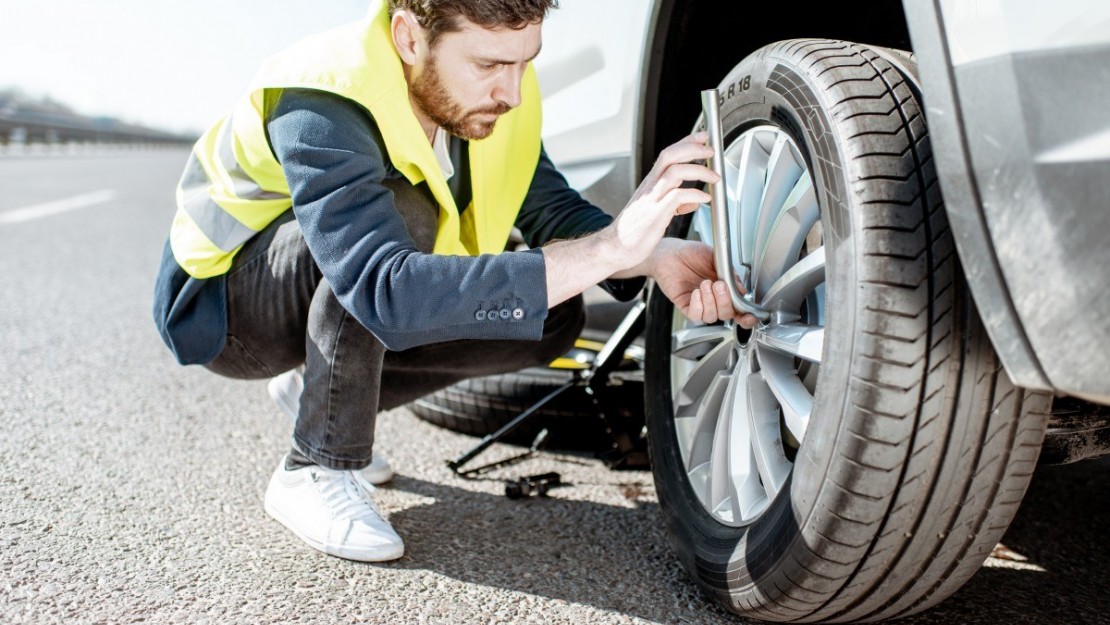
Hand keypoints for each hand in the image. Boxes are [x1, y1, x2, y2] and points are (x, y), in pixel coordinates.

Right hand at [603, 133, 717, 270]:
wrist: (614, 247)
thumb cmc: (634, 231)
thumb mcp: (656, 211)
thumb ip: (675, 203)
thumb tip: (693, 202)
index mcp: (651, 183)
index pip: (668, 154)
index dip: (686, 142)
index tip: (702, 137)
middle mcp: (650, 187)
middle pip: (670, 155)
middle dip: (693, 149)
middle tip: (710, 152)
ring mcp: (652, 199)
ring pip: (675, 171)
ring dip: (699, 171)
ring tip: (714, 178)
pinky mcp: (655, 215)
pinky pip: (677, 197)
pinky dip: (695, 195)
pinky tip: (704, 199)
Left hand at [650, 239, 759, 328]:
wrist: (671, 252)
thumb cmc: (692, 253)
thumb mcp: (715, 259)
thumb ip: (729, 274)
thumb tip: (741, 289)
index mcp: (725, 289)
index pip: (739, 310)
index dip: (746, 317)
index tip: (749, 315)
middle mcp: (713, 299)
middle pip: (727, 315)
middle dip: (725, 301)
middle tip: (719, 284)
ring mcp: (700, 304)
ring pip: (712, 317)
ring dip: (710, 301)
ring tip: (705, 283)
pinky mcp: (686, 306)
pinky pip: (696, 315)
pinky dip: (698, 305)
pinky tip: (696, 292)